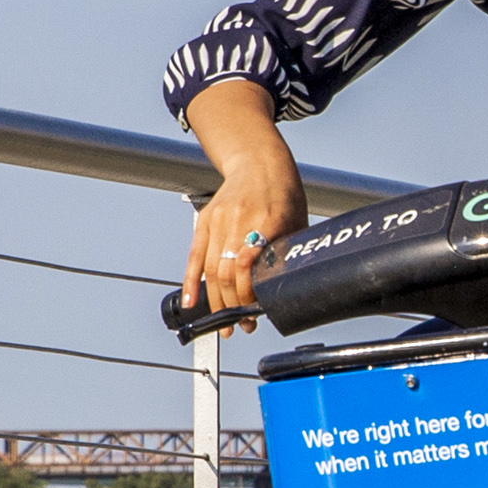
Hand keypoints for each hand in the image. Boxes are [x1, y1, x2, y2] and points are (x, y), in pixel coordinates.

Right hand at [181, 84, 307, 313]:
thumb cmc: (284, 194)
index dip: (248, 292)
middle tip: (243, 325)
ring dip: (217, 302)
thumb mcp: (297, 222)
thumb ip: (287, 253)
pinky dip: (190, 282)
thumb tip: (281, 292)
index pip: (248, 263)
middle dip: (234, 305)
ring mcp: (218, 219)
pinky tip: (192, 304)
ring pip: (210, 269)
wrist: (259, 161)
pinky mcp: (205, 220)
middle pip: (227, 271)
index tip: (255, 312)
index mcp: (268, 219)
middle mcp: (239, 219)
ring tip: (225, 323)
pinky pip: (194, 256)